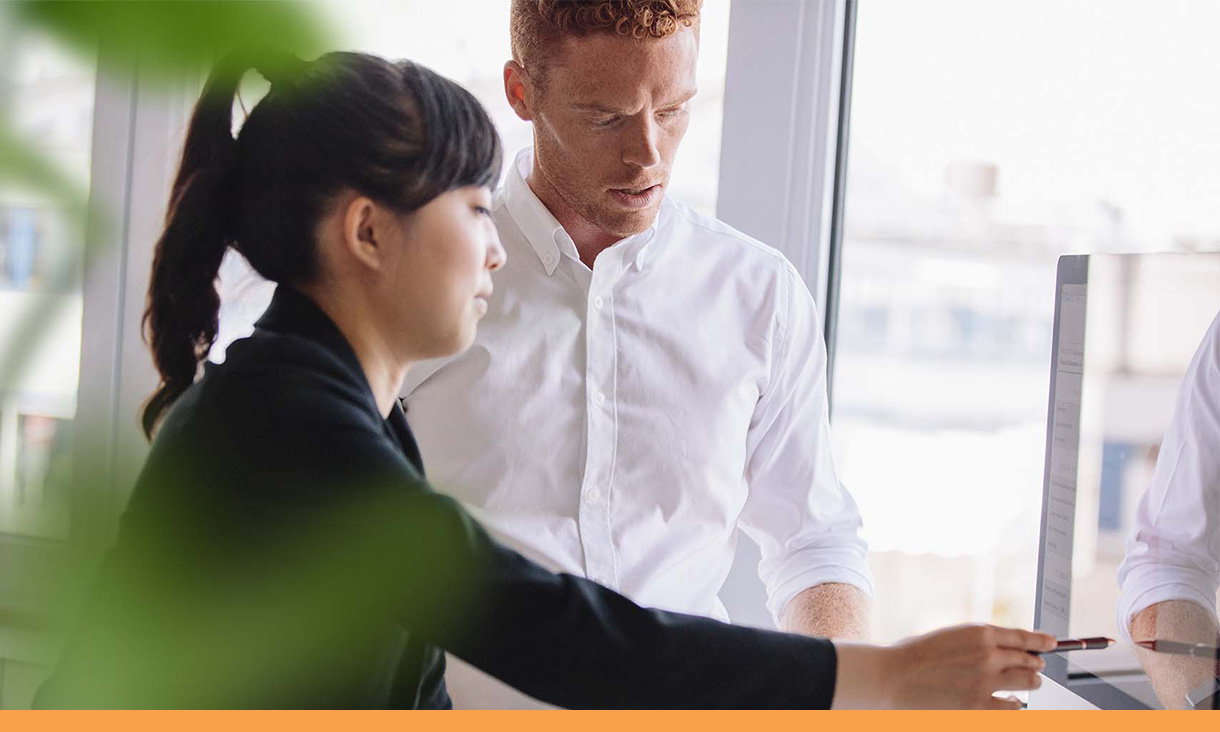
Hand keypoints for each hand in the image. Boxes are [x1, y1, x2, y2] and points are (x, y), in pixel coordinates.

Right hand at [832, 623, 1055, 708]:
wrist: (893, 676)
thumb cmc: (915, 655)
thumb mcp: (951, 636)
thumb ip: (979, 641)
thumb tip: (1007, 649)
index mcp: (979, 632)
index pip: (1023, 636)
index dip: (1042, 640)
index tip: (1053, 643)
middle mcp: (988, 654)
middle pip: (1030, 660)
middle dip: (1034, 664)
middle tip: (1035, 668)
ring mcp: (986, 681)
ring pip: (1028, 683)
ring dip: (1030, 683)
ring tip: (1027, 685)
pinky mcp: (980, 706)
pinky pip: (1013, 707)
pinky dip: (1014, 704)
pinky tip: (1008, 701)